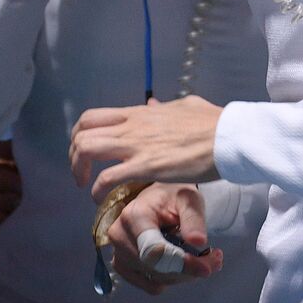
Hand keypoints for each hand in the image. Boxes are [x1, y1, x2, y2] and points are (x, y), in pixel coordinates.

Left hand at [70, 96, 222, 200]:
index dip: (80, 135)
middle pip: (83, 132)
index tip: (85, 152)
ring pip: (87, 149)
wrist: (228, 136)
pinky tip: (102, 199)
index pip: (94, 117)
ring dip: (79, 170)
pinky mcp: (147, 166)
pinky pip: (108, 178)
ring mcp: (138, 145)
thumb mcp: (184, 106)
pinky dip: (97, 190)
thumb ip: (164, 108)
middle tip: (81, 171)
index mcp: (139, 113)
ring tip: (85, 185)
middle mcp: (132, 126)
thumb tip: (154, 104)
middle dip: (74, 154)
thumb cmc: (213, 122)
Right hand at [106, 183, 223, 294]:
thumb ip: (193, 219)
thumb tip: (199, 242)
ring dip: (184, 275)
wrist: (159, 198)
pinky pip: (151, 284)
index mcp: (134, 215)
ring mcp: (118, 253)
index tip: (207, 266)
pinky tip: (185, 264)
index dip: (182, 263)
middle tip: (214, 260)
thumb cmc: (173, 195)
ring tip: (204, 259)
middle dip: (189, 269)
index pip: (156, 251)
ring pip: (157, 279)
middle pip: (157, 268)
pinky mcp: (123, 266)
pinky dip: (172, 279)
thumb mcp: (188, 199)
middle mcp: (120, 236)